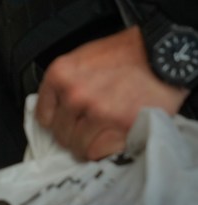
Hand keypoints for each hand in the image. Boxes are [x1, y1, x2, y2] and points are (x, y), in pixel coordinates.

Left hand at [35, 26, 188, 159]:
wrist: (160, 52)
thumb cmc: (124, 53)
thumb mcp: (82, 58)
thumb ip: (65, 83)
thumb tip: (56, 108)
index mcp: (60, 75)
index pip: (43, 116)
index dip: (57, 122)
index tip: (67, 123)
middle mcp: (74, 94)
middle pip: (60, 134)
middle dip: (74, 134)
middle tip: (89, 129)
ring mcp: (97, 112)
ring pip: (78, 146)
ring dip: (90, 144)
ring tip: (103, 134)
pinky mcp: (120, 126)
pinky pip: (99, 152)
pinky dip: (106, 150)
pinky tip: (114, 138)